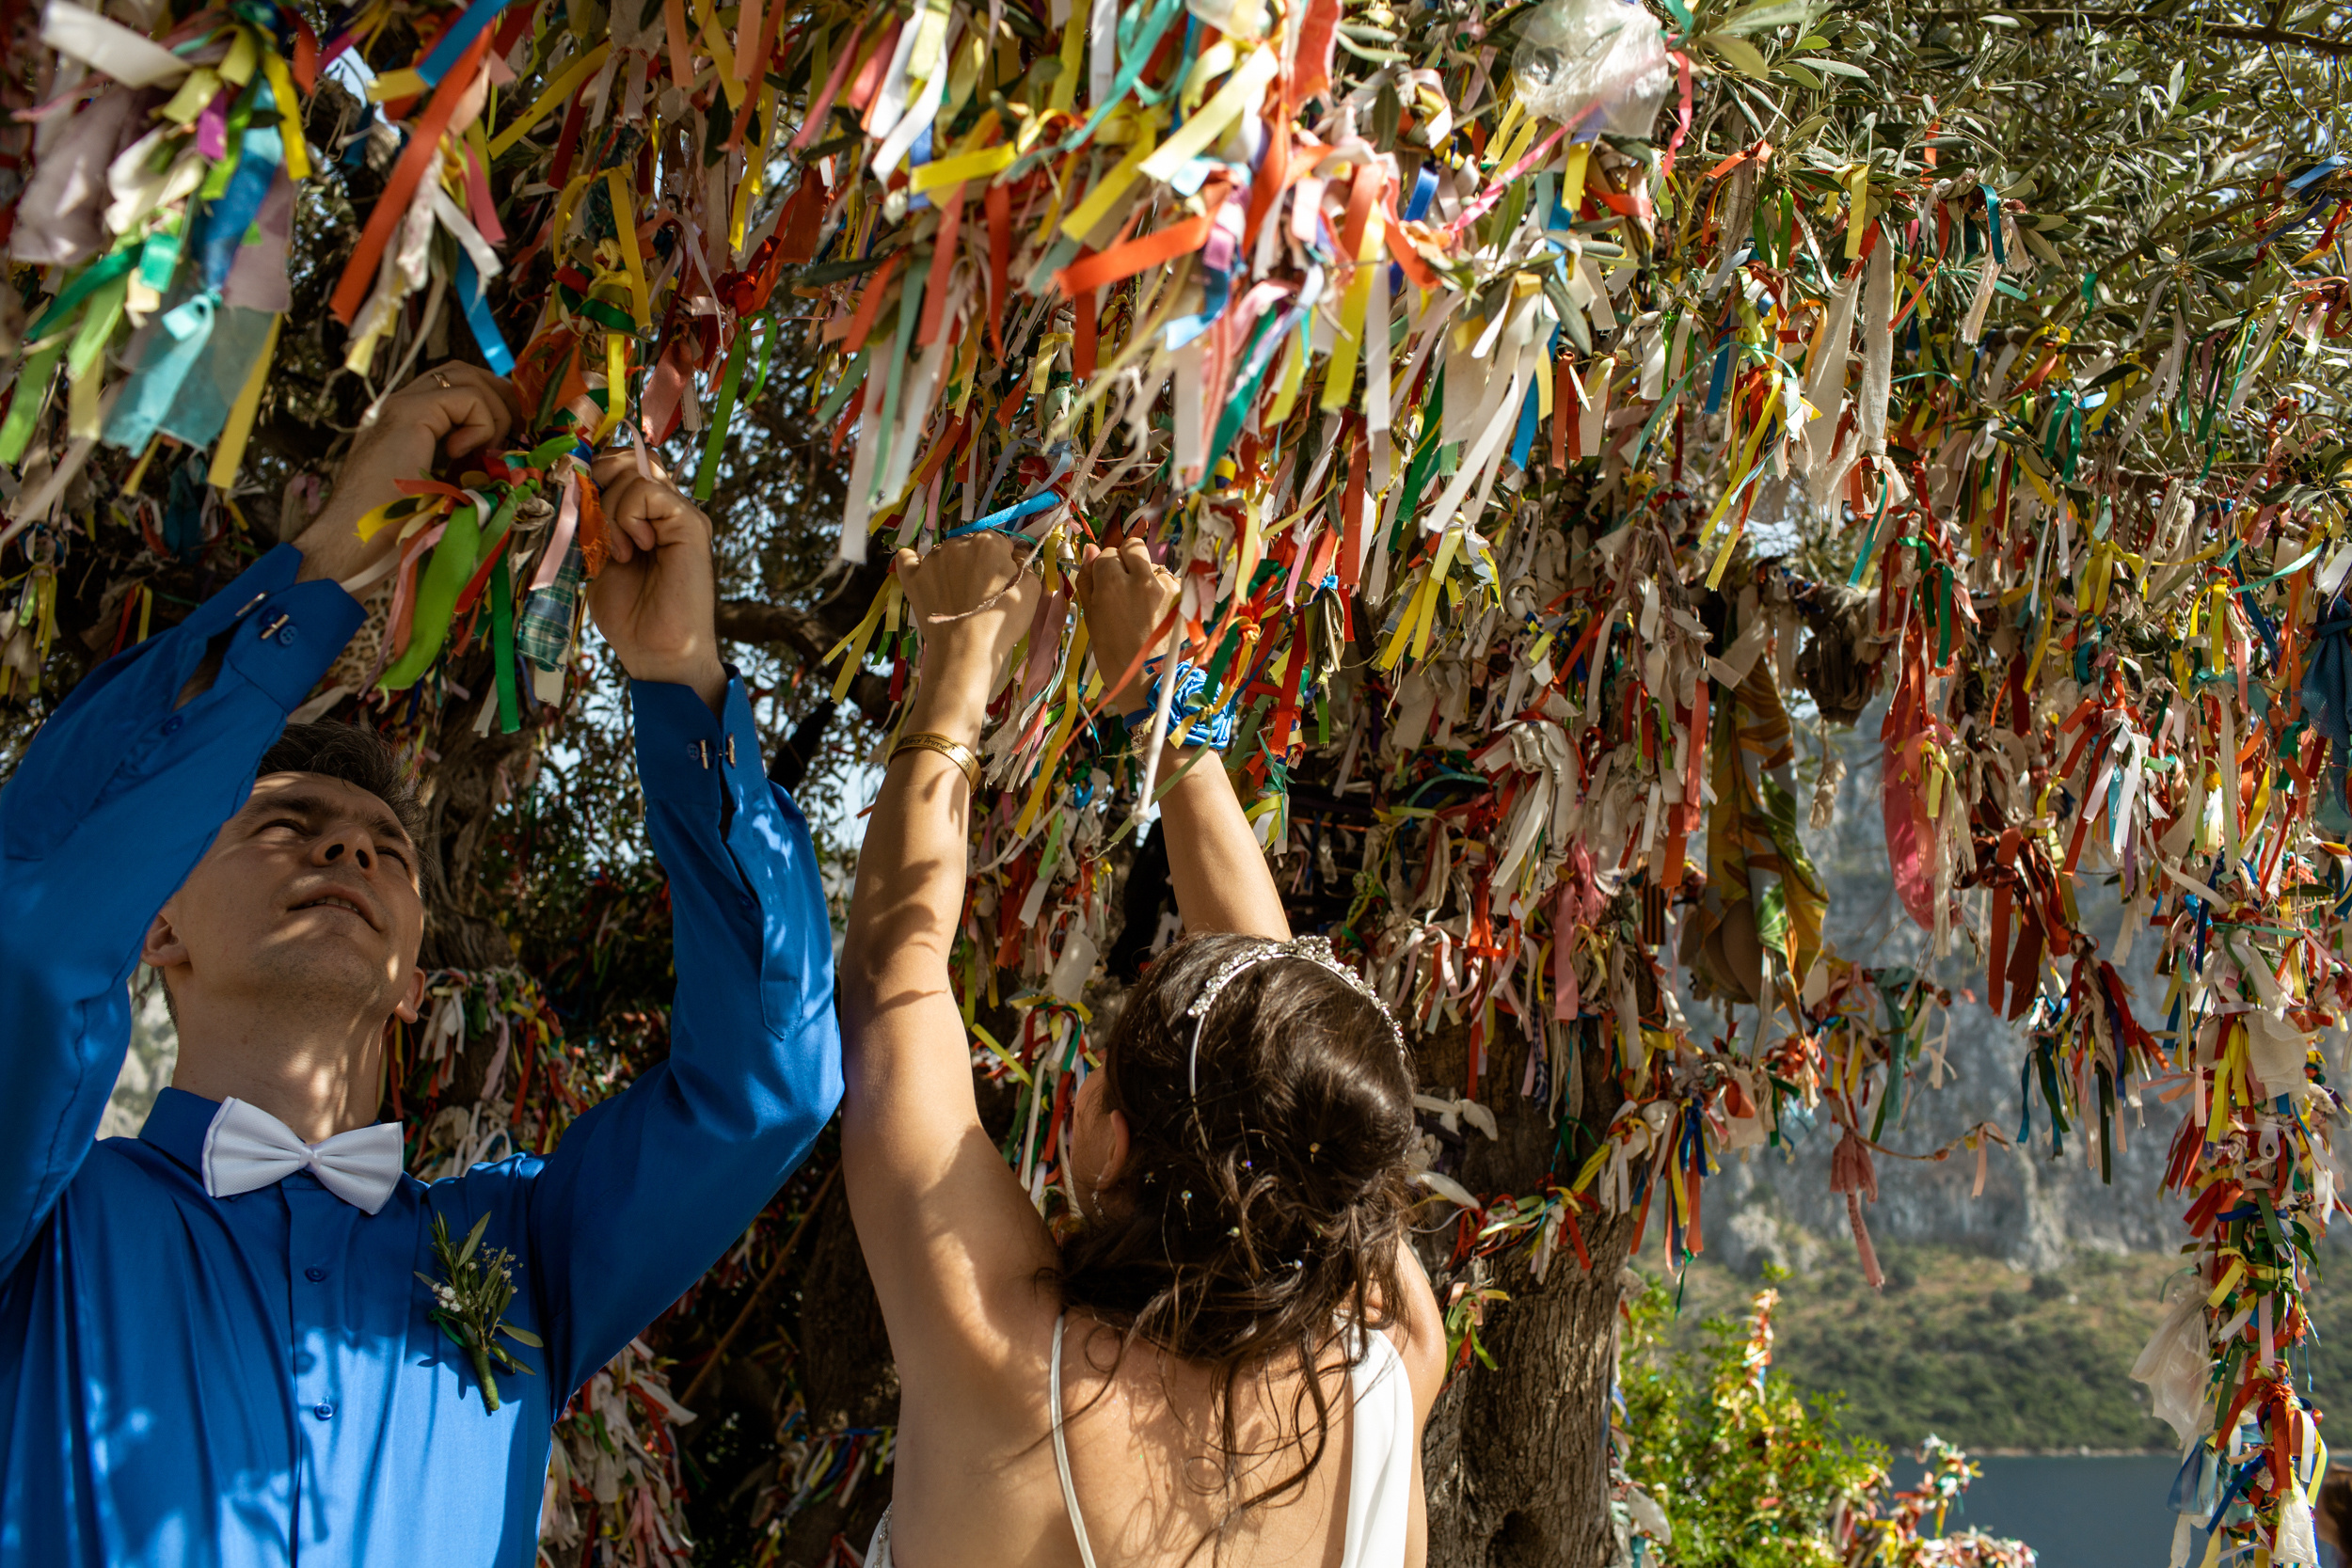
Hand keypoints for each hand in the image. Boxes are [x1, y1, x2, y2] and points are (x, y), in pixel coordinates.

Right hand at [298, 363, 523, 584]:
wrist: (353, 540)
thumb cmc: (398, 529)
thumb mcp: (448, 493)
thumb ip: (472, 469)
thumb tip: (515, 465)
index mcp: (411, 423)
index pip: (458, 387)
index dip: (492, 403)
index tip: (511, 436)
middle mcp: (403, 405)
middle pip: (463, 372)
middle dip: (500, 396)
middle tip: (517, 433)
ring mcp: (401, 405)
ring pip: (464, 376)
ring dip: (494, 410)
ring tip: (489, 451)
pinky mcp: (408, 412)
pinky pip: (465, 397)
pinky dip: (481, 423)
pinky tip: (464, 454)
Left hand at [584, 452, 726, 710]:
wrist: (656, 653)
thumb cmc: (629, 614)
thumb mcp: (598, 555)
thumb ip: (593, 518)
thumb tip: (573, 481)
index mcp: (647, 514)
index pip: (620, 463)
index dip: (592, 474)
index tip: (577, 509)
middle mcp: (668, 508)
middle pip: (628, 456)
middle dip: (597, 480)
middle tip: (592, 523)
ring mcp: (682, 514)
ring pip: (633, 469)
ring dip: (609, 508)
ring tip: (617, 551)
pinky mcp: (691, 524)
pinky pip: (646, 492)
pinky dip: (626, 518)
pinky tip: (633, 550)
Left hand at [893, 534, 1040, 727]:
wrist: (966, 652)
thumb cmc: (1001, 621)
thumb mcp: (1031, 590)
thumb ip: (1026, 564)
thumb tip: (1016, 554)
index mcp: (988, 542)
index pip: (999, 542)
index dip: (1004, 560)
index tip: (1005, 580)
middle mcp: (957, 543)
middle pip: (971, 545)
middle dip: (978, 562)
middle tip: (983, 591)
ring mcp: (931, 560)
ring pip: (944, 553)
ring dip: (952, 565)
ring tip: (958, 594)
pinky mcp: (912, 578)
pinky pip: (908, 559)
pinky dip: (914, 561)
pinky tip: (921, 569)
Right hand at [1075, 536, 1179, 713]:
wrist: (1149, 683)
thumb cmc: (1113, 655)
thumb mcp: (1091, 619)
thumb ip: (1088, 581)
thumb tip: (1089, 550)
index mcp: (1113, 583)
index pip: (1107, 553)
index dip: (1105, 567)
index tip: (1105, 584)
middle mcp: (1142, 578)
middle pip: (1134, 547)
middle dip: (1127, 559)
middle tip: (1124, 584)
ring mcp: (1167, 586)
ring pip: (1154, 566)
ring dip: (1147, 578)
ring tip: (1143, 608)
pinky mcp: (1183, 596)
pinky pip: (1169, 582)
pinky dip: (1163, 592)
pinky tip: (1157, 615)